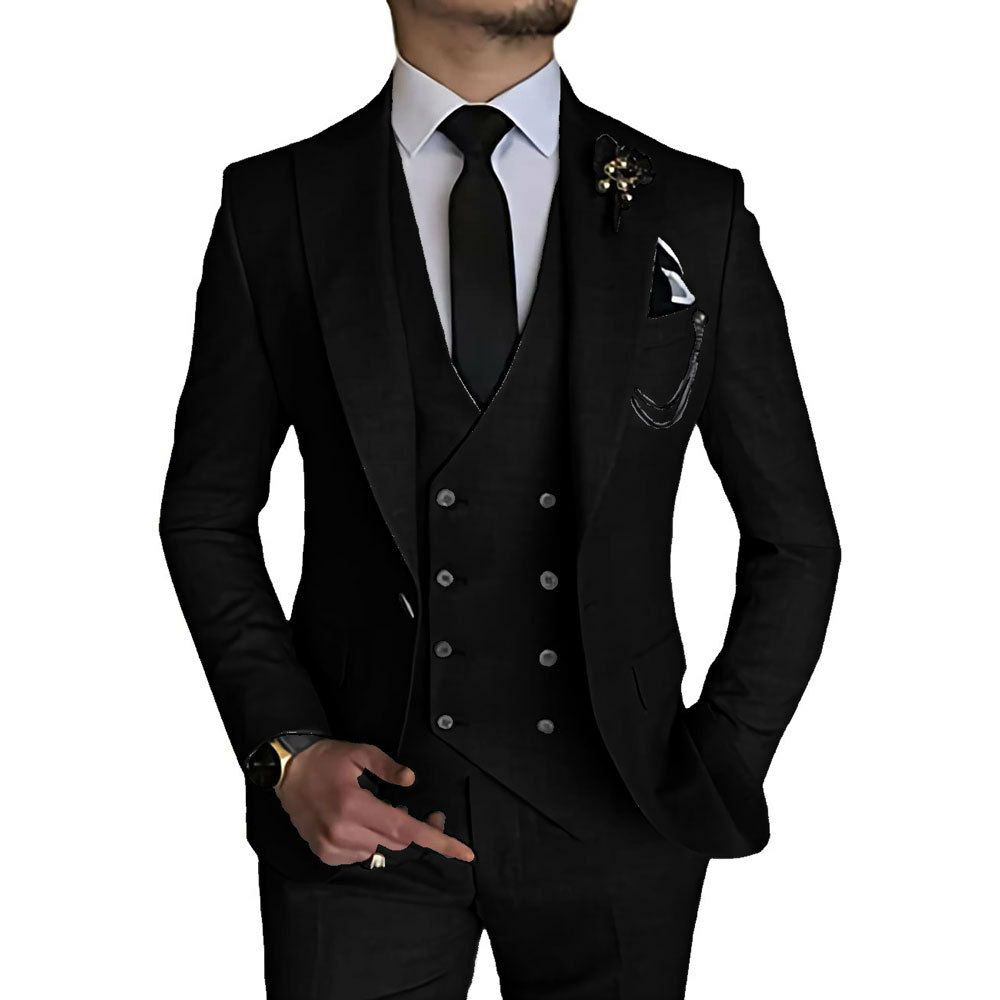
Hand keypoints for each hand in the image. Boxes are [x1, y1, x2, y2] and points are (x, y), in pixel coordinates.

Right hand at [275, 740, 474, 866]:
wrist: (286, 772)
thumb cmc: (324, 759)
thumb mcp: (359, 752)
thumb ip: (388, 767)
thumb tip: (410, 781)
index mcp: (354, 806)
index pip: (405, 831)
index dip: (438, 841)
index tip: (465, 853)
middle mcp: (343, 832)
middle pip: (396, 842)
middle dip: (413, 828)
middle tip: (415, 807)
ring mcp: (332, 847)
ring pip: (378, 850)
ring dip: (385, 832)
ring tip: (375, 807)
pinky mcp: (324, 853)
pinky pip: (360, 854)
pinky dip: (367, 840)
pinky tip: (357, 820)